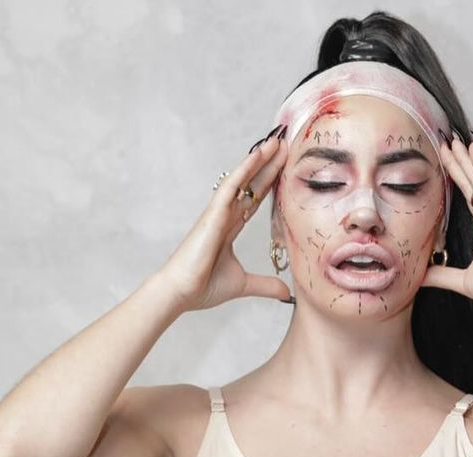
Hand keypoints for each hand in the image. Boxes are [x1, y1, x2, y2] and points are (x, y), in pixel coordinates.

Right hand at [157, 132, 290, 310]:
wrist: (181, 293)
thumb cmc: (203, 287)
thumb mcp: (244, 284)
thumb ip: (265, 284)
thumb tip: (285, 292)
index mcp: (230, 229)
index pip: (254, 200)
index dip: (269, 183)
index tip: (284, 167)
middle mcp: (224, 216)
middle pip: (251, 185)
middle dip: (268, 165)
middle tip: (284, 144)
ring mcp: (217, 213)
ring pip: (241, 180)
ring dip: (258, 160)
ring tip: (275, 141)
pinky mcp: (212, 215)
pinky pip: (230, 187)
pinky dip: (243, 170)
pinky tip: (257, 155)